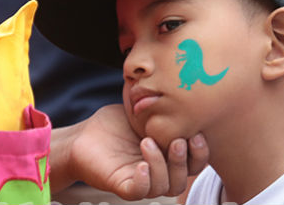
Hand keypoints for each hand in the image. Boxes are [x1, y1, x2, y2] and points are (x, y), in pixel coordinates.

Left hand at [49, 104, 208, 199]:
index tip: (197, 133)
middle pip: (184, 178)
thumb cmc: (113, 125)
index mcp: (167, 157)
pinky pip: (139, 191)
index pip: (194, 163)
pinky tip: (141, 165)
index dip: (201, 152)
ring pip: (165, 186)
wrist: (82, 135)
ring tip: (148, 142)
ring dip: (162, 165)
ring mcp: (140, 180)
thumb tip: (181, 93)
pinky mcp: (121, 185)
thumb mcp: (143, 112)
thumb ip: (163, 109)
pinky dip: (144, 180)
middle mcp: (157, 172)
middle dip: (185, 160)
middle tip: (178, 140)